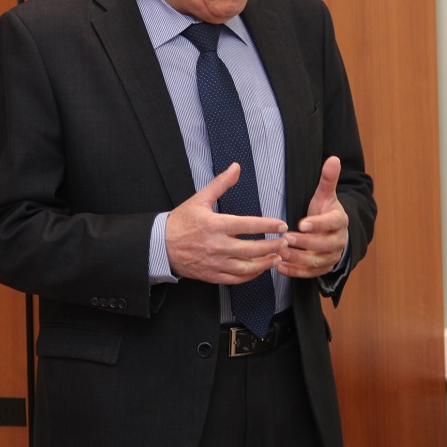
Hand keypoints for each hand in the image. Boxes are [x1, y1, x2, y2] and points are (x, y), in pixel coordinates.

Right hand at [166, 163, 288, 283]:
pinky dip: (251, 275)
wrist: (160, 245)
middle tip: (285, 242)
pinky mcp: (212, 275)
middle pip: (252, 249)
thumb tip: (235, 167)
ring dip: (266, 263)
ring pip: (247, 267)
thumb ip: (221, 184)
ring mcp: (215, 263)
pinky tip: (260, 269)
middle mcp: (218, 245)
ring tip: (277, 257)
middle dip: (273, 246)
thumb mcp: (200, 199)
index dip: (268, 225)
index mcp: (216, 225)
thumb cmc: (180, 222)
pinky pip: (236, 279)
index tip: (281, 225)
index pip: (248, 225)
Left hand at [278, 156, 348, 279]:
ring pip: (317, 262)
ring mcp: (332, 257)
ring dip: (298, 259)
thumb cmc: (325, 211)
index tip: (301, 223)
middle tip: (286, 238)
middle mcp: (339, 241)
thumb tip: (333, 158)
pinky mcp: (323, 269)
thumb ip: (328, 179)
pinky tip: (280, 267)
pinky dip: (295, 272)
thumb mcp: (325, 195)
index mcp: (340, 221)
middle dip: (305, 243)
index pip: (332, 223)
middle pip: (325, 245)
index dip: (318, 224)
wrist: (333, 232)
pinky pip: (310, 274)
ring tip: (280, 253)